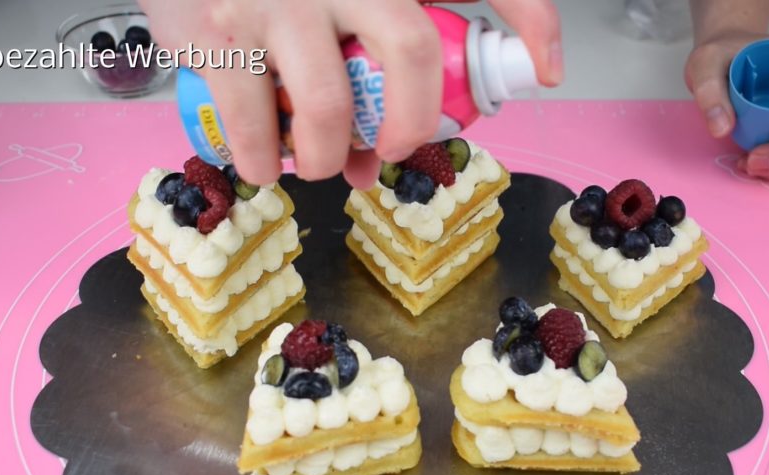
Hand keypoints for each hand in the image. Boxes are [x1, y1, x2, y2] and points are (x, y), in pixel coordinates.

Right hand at [140, 0, 560, 188]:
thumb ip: (379, 42)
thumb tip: (378, 155)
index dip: (533, 19)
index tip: (551, 68)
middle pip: (412, 53)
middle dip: (412, 124)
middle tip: (394, 150)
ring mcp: (281, 0)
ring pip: (332, 106)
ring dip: (331, 158)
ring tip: (321, 165)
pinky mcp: (217, 32)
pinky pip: (254, 120)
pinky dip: (265, 160)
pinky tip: (265, 164)